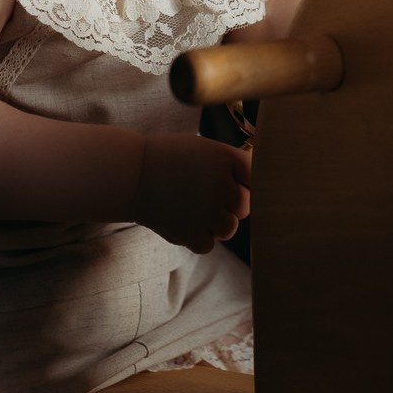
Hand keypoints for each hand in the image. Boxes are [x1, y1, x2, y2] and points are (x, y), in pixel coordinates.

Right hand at [133, 133, 250, 253]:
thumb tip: (261, 184)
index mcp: (225, 158)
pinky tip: (183, 219)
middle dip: (231, 204)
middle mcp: (219, 184)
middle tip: (209, 196)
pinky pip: (208, 244)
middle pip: (245, 206)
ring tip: (193, 208)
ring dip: (215, 222)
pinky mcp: (189, 232)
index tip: (233, 183)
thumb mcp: (204, 149)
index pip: (256, 178)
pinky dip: (198, 237)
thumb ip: (231, 165)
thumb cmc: (170, 158)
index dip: (246, 183)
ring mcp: (205, 210)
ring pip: (229, 228)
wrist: (131, 174)